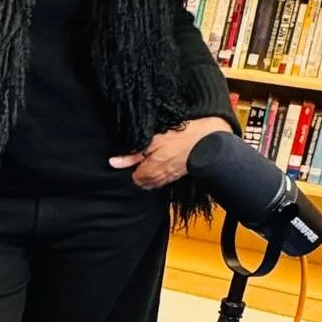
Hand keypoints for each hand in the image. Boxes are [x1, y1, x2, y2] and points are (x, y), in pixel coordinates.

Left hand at [109, 115, 229, 188]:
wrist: (208, 139)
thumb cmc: (180, 137)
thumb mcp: (152, 141)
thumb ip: (132, 155)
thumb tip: (113, 162)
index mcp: (152, 170)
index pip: (134, 179)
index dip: (131, 169)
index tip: (132, 160)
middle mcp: (161, 178)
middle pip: (143, 184)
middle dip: (139, 175)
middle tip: (139, 160)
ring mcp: (171, 178)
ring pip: (154, 184)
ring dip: (149, 176)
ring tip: (149, 162)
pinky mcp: (179, 175)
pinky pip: (164, 180)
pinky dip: (160, 175)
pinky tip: (161, 164)